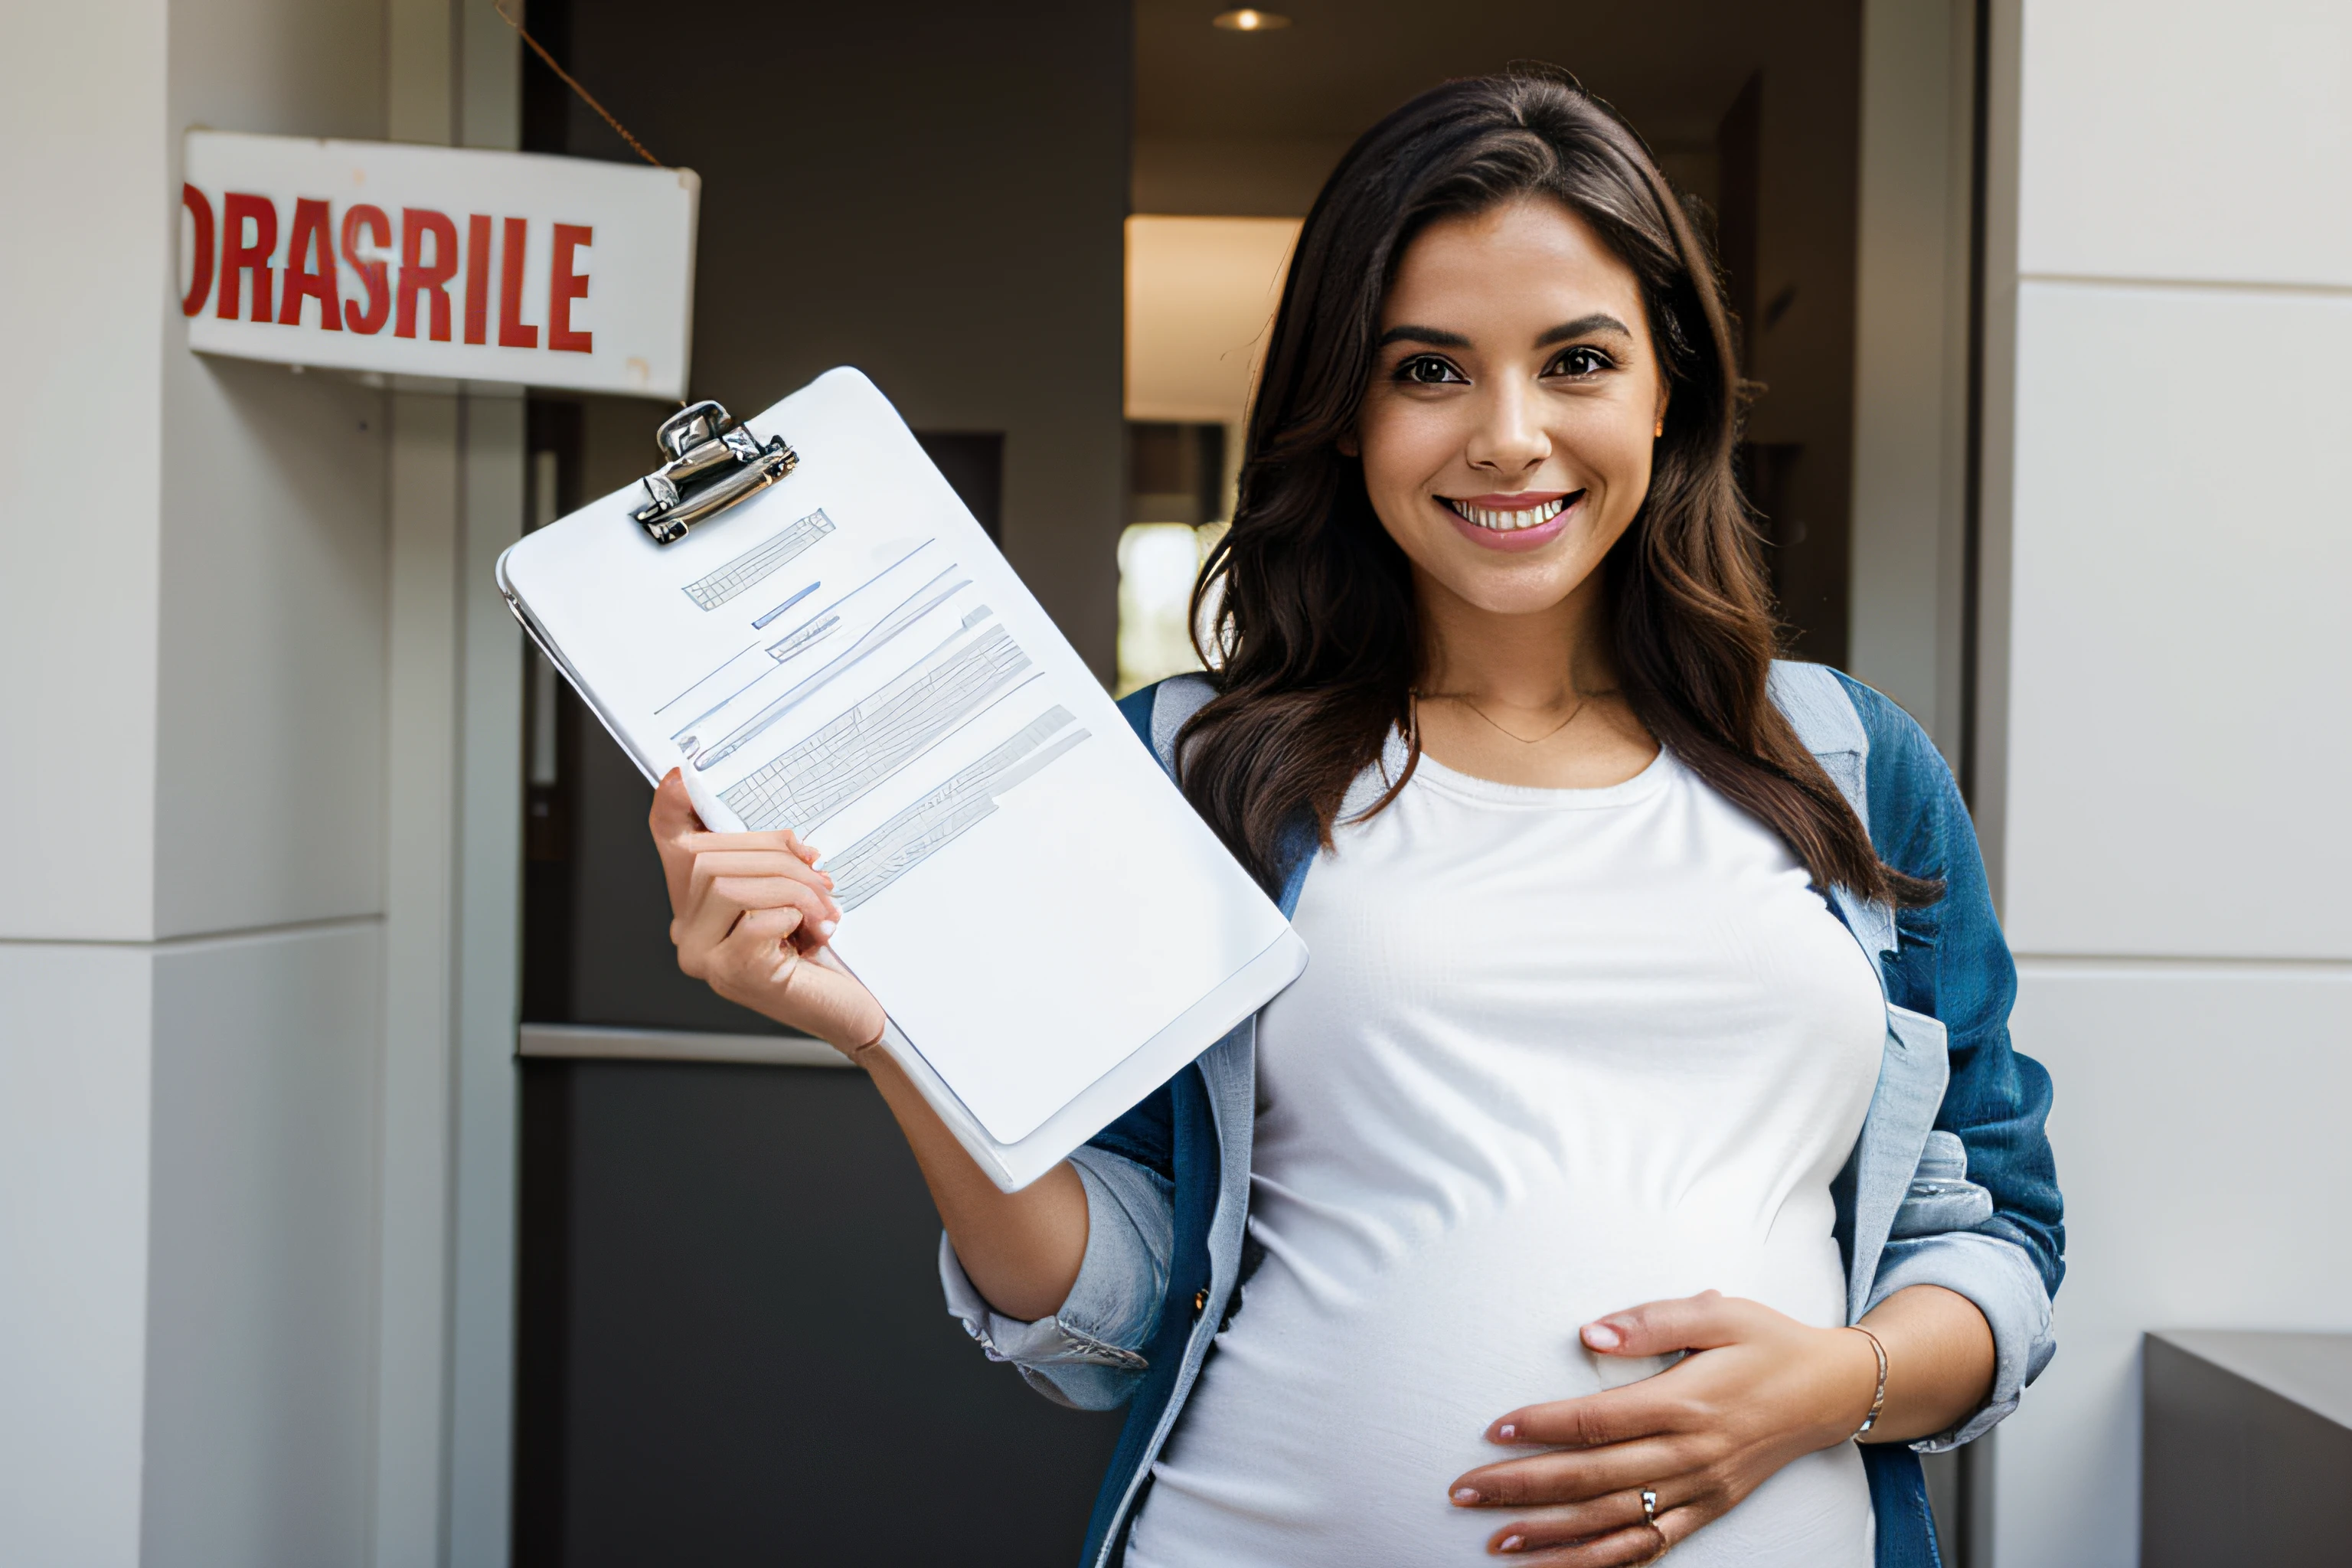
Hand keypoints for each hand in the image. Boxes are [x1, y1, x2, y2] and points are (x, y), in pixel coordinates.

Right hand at [649, 769, 887, 1055]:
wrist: (851, 1011)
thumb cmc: (823, 957)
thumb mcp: (795, 895)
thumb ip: (772, 861)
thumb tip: (780, 834)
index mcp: (698, 908)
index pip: (672, 845)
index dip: (671, 807)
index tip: (681, 776)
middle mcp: (689, 933)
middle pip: (708, 859)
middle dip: (775, 857)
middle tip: (820, 877)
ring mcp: (704, 957)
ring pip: (730, 885)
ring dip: (793, 888)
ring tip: (824, 909)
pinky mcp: (731, 975)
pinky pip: (755, 920)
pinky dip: (794, 916)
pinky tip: (813, 934)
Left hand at [1447, 1290, 1879, 1562]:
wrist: (1832, 1390)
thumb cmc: (1766, 1341)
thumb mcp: (1717, 1312)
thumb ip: (1652, 1320)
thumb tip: (1588, 1329)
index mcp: (1685, 1402)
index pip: (1597, 1421)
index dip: (1542, 1427)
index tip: (1492, 1429)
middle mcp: (1690, 1454)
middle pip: (1593, 1478)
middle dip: (1524, 1488)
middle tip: (1465, 1490)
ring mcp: (1700, 1490)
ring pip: (1615, 1523)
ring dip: (1553, 1537)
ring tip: (1497, 1542)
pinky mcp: (1709, 1510)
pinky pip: (1651, 1546)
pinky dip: (1605, 1564)